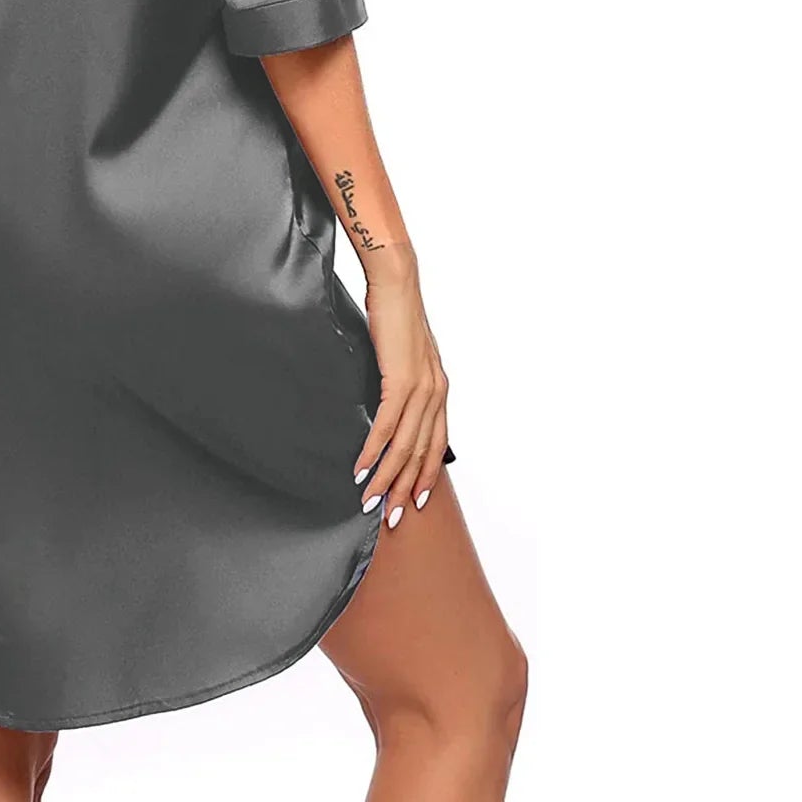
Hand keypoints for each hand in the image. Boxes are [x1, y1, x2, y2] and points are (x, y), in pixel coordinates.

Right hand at [354, 245, 449, 527]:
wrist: (396, 283)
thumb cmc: (393, 315)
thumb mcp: (400, 356)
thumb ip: (399, 383)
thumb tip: (384, 405)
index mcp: (438, 390)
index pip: (436, 445)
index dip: (425, 478)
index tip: (412, 503)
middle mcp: (437, 394)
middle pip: (423, 454)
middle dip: (407, 490)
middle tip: (391, 518)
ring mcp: (422, 388)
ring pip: (406, 446)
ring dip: (387, 478)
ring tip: (371, 502)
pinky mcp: (402, 380)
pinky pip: (387, 425)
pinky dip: (374, 450)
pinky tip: (362, 467)